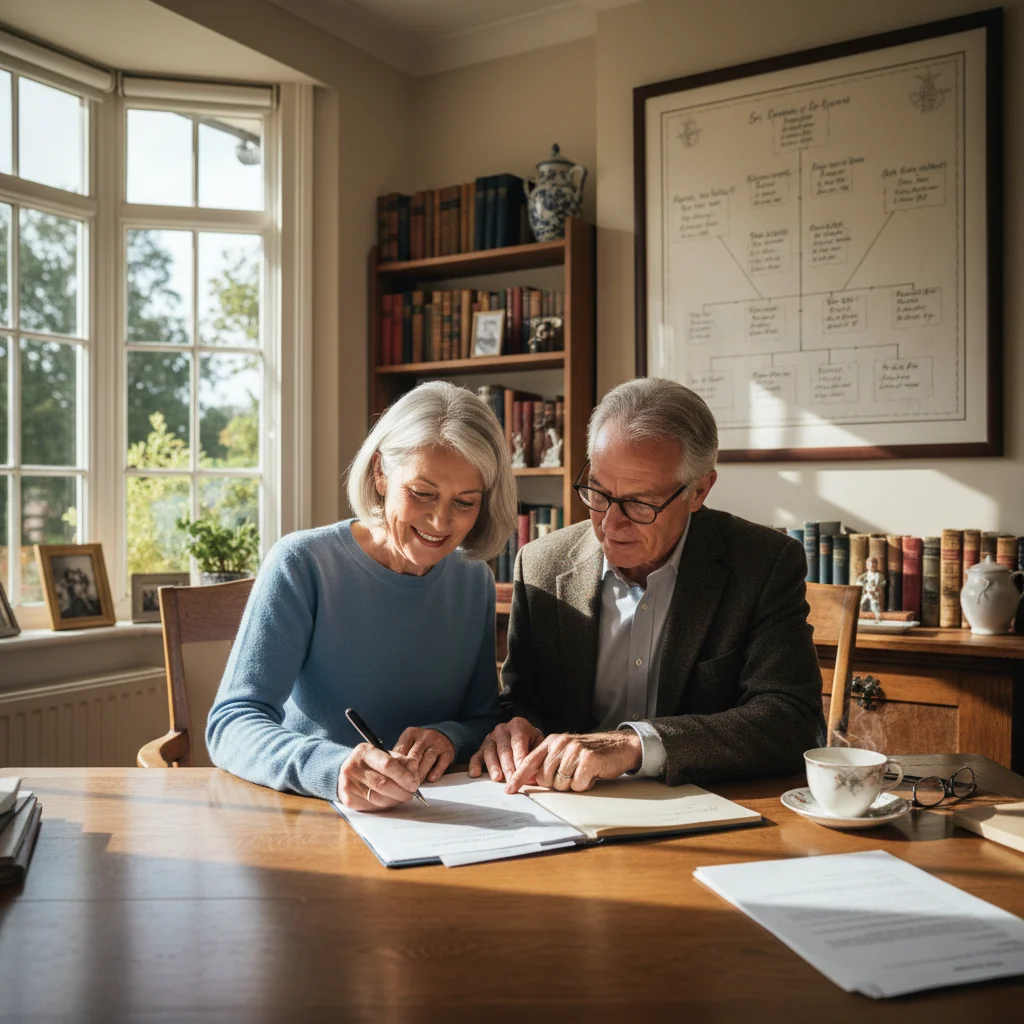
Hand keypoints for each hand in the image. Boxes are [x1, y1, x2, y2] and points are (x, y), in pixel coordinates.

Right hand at [337, 743, 421, 811]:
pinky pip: (372, 806)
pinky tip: (391, 800)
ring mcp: (348, 784)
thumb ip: (401, 761)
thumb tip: (414, 772)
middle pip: (383, 784)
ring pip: (379, 798)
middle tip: (411, 793)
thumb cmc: (370, 763)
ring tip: (403, 796)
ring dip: (396, 800)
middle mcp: (353, 767)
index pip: (387, 764)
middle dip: (402, 791)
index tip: (414, 782)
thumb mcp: (384, 755)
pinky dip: (386, 805)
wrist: (346, 772)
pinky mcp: (348, 799)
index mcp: (364, 752)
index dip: (404, 775)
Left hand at [391, 727, 454, 782]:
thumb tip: (388, 772)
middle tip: (404, 786)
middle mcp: (424, 736)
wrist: (443, 736)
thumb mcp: (408, 745)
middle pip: (415, 755)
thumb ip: (400, 756)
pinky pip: (442, 761)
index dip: (397, 766)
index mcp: (410, 734)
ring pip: (428, 758)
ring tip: (415, 785)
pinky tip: (431, 779)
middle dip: (409, 772)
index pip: (402, 750)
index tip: (393, 778)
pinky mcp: (448, 751)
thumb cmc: (420, 745)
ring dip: (421, 773)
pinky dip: (436, 771)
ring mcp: (437, 742)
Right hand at [468, 717, 544, 781]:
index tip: (522, 770)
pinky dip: (475, 765)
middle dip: (508, 766)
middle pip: (504, 749)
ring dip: (493, 767)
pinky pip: (476, 756)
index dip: (520, 756)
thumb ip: (538, 758)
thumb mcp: (539, 745)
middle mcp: (502, 729)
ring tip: (497, 778)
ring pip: (490, 752)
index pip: (518, 741)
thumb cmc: (532, 743)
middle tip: (512, 780)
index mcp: (518, 725)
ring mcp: (490, 738)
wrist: (524, 737)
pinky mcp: (482, 748)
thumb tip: (532, 778)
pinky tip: (475, 773)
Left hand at [504, 730, 642, 793]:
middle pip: (545, 778)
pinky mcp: (588, 760)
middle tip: (571, 774)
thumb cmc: (590, 753)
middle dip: (557, 783)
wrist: (619, 746)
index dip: (518, 777)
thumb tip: (530, 781)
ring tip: (583, 773)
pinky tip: (592, 775)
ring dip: (572, 784)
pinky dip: (584, 785)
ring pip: (560, 784)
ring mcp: (574, 751)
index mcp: (551, 741)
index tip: (509, 789)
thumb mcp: (565, 751)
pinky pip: (577, 785)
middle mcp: (561, 743)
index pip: (529, 761)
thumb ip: (548, 762)